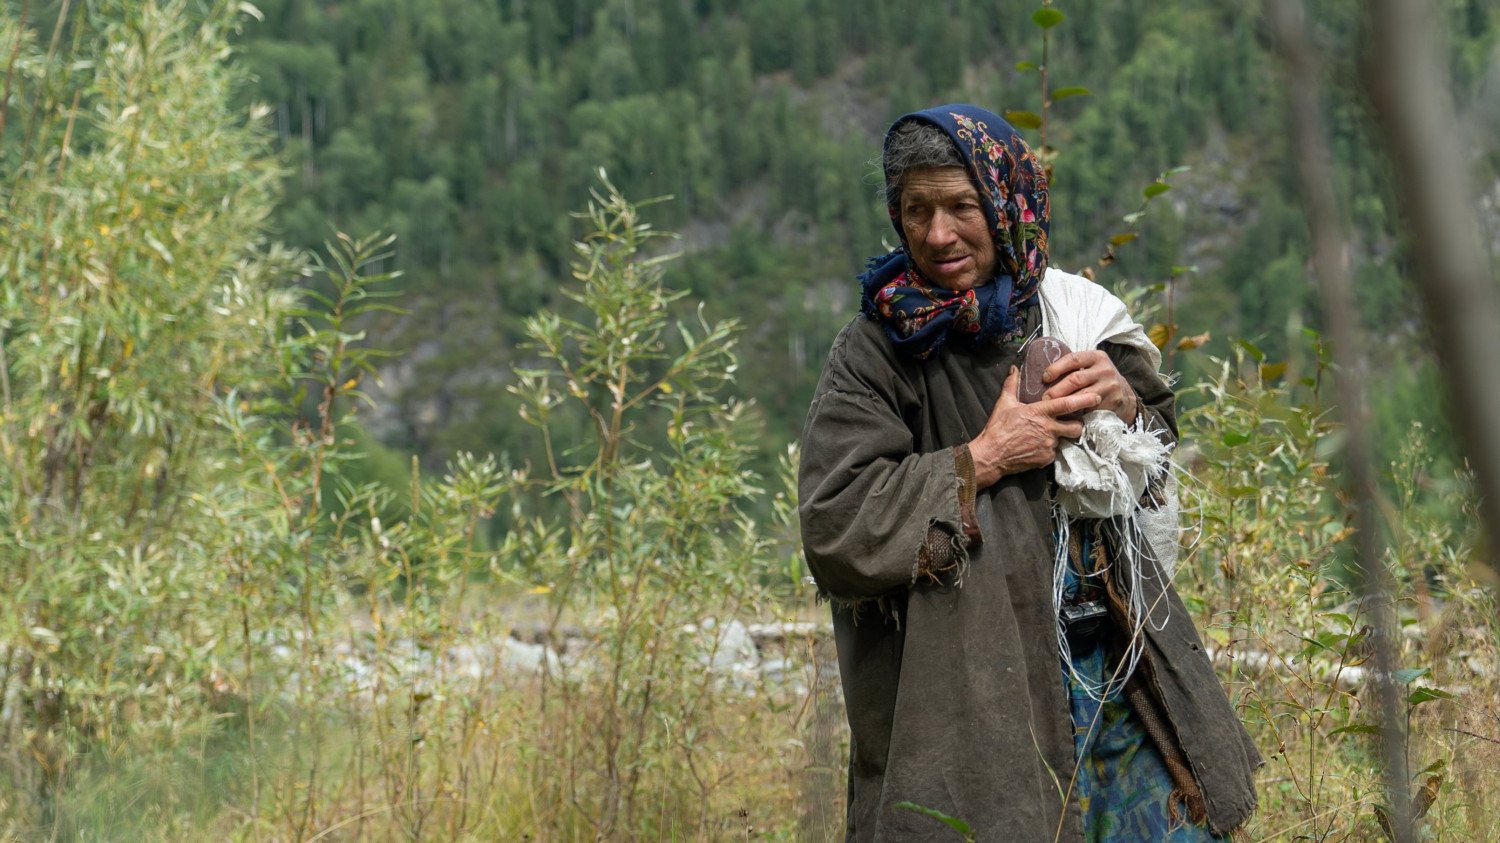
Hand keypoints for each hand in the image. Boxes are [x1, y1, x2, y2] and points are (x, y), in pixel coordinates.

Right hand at [970, 367, 1098, 488]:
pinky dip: (1048, 450)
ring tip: (1048, 435)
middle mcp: (1048, 429)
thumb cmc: (998, 428)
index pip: (1068, 404)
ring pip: (1065, 440)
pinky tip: (1037, 447)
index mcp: (1040, 412)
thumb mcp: (1004, 404)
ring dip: (1060, 437)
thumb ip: (1011, 384)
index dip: (1084, 400)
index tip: (1096, 396)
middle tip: (1071, 423)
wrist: (992, 455)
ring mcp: (1049, 445)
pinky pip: (1054, 453)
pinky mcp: (1046, 459)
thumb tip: (1013, 368)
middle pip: (1076, 427)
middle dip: (1078, 425)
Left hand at [1042, 350, 1137, 423]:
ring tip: (1053, 407)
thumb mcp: (1091, 367)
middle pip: (1075, 379)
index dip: (1056, 368)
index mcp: (1096, 357)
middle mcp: (1104, 369)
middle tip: (1045, 398)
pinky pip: (1091, 407)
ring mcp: (1110, 385)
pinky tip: (1068, 414)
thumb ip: (1074, 368)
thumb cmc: (1099, 379)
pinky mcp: (1112, 401)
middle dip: (1057, 389)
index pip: (1073, 359)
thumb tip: (1045, 376)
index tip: (1045, 378)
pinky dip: (1078, 411)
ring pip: (1082, 395)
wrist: (1124, 394)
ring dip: (1065, 402)